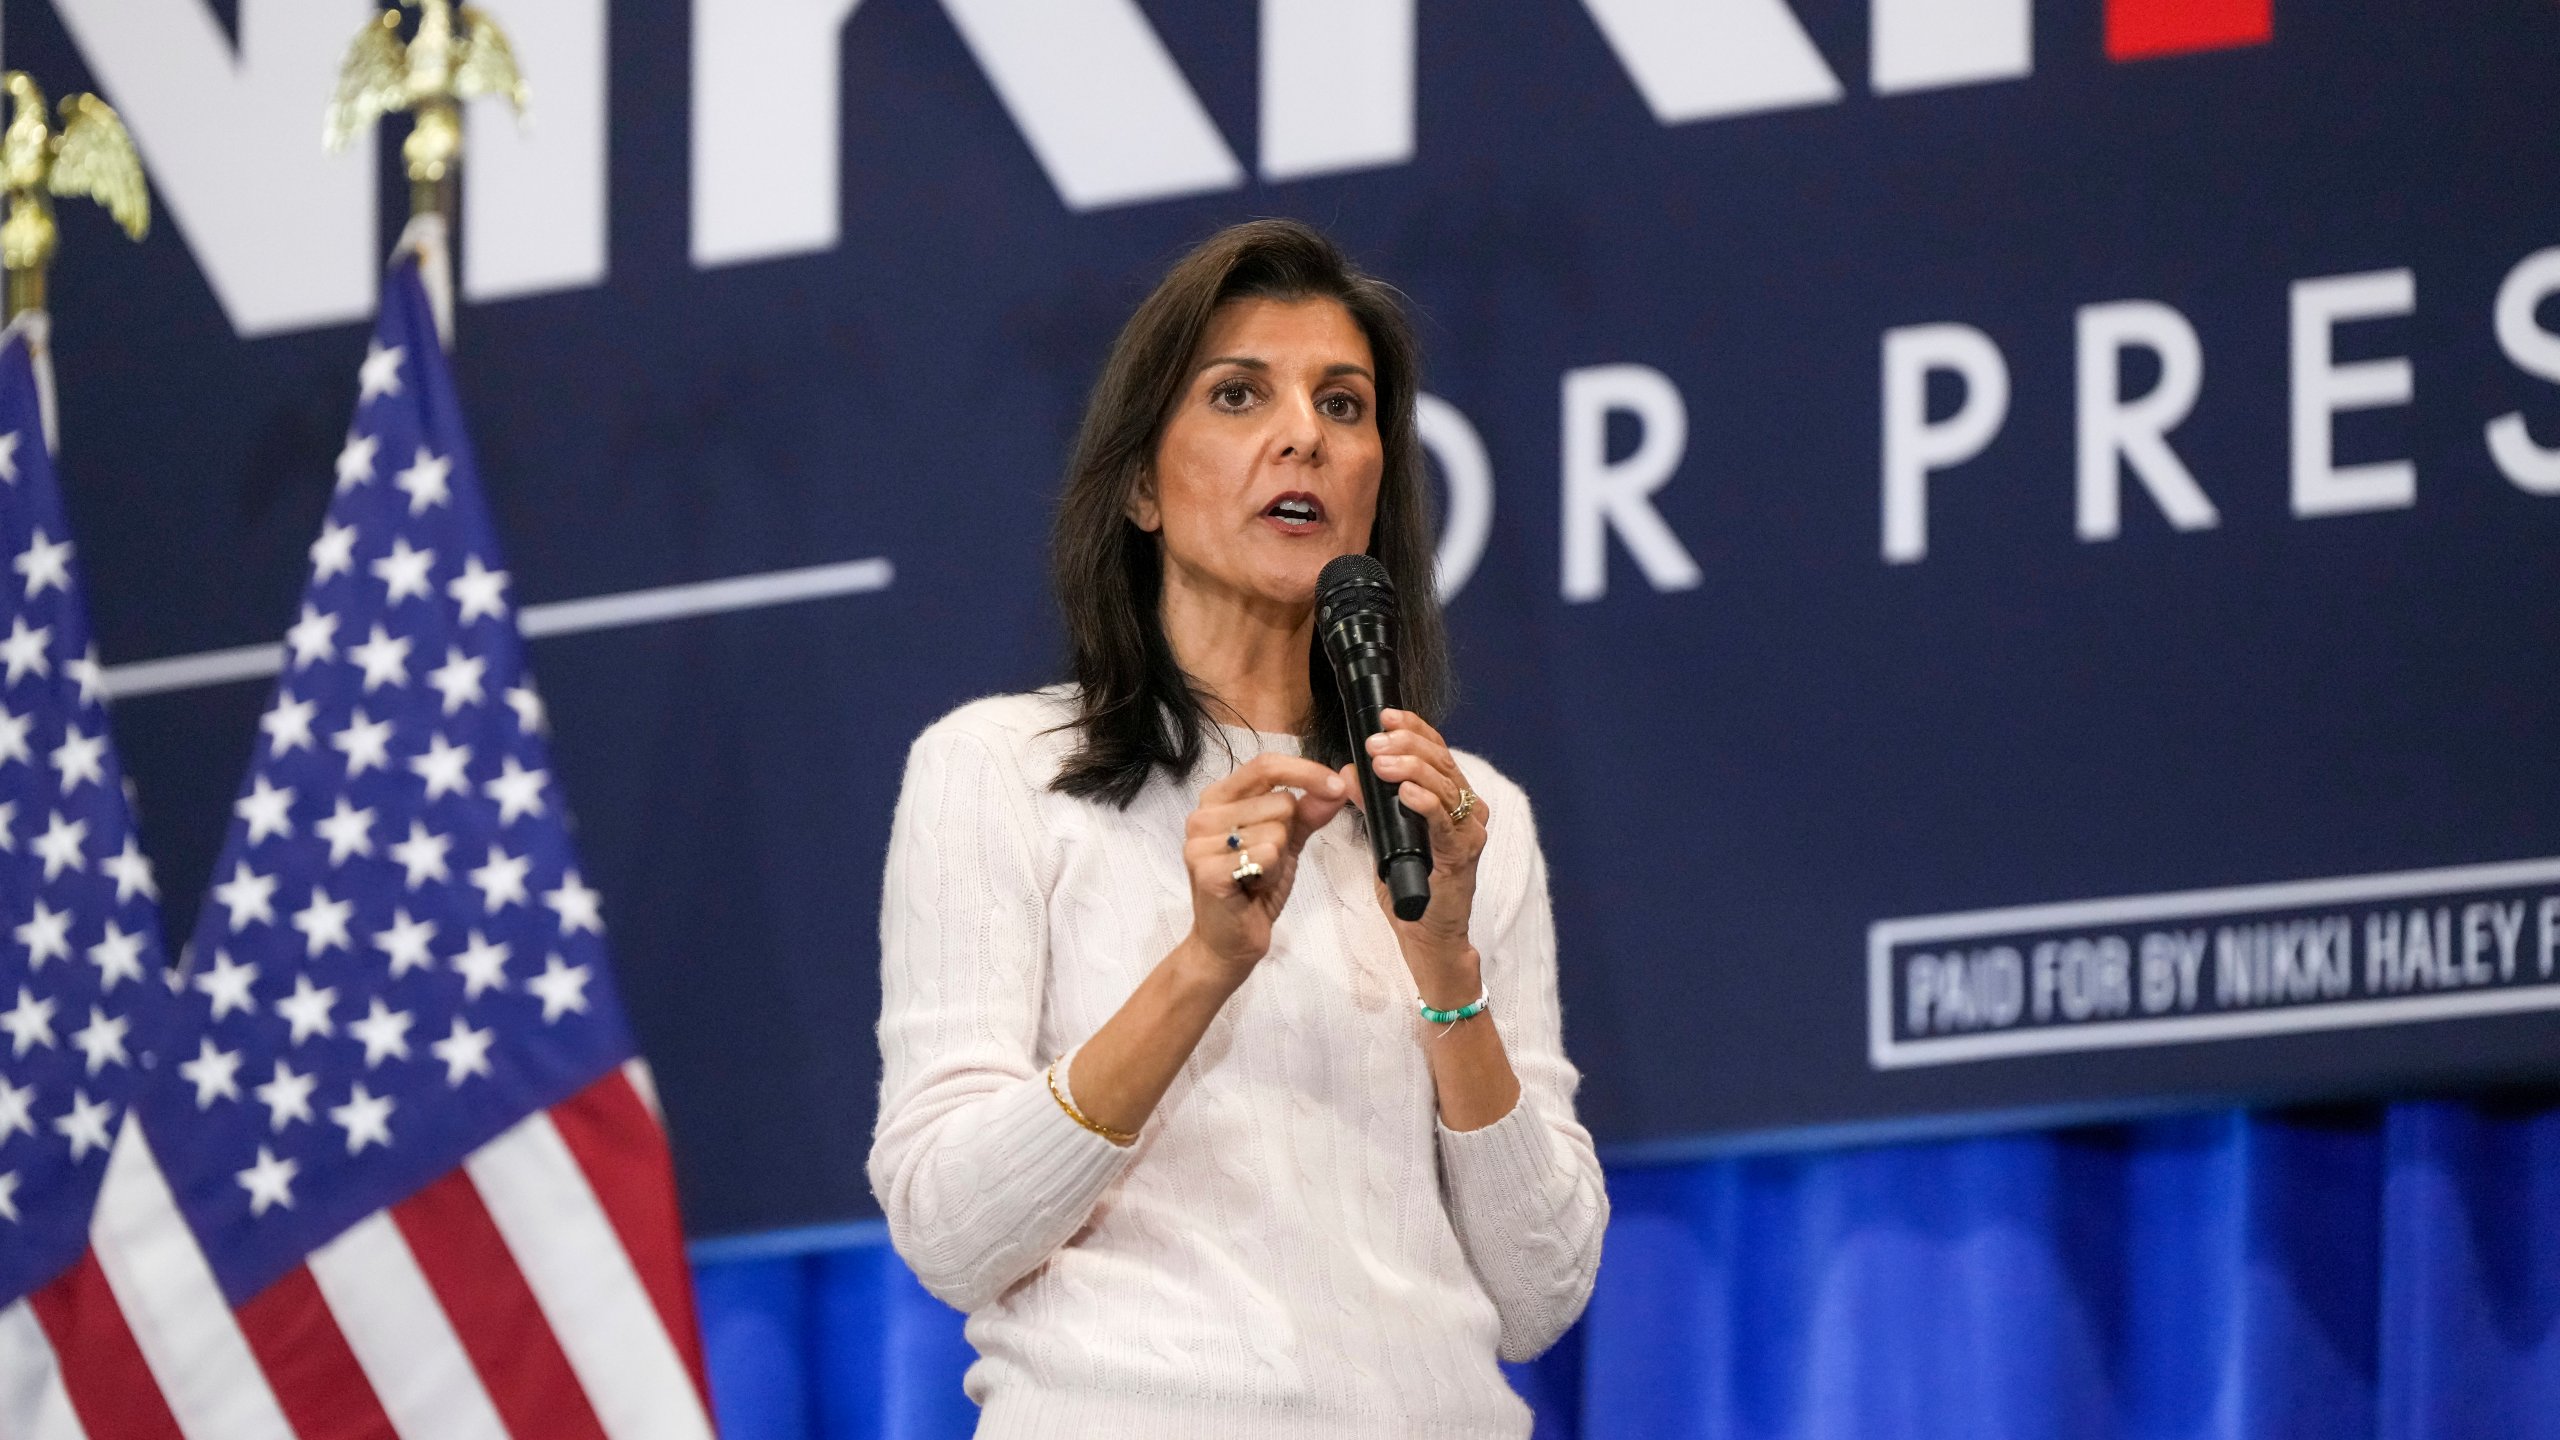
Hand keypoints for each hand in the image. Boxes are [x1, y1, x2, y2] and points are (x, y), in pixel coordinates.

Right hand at [1181, 753, 1353, 986]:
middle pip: (1279, 801)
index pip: (1266, 765)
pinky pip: (1266, 855)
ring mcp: (1200, 842)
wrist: (1229, 940)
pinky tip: (1252, 887)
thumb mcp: (1286, 842)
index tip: (1336, 787)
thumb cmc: (1253, 888)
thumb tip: (1340, 783)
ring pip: (1275, 830)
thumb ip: (1309, 811)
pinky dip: (1271, 875)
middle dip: (1288, 835)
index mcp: (1219, 797)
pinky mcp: (1207, 870)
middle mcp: (1203, 813)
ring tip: (1257, 876)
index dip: (1306, 772)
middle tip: (1266, 861)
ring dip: (1279, 859)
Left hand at [1358, 709, 1490, 1002]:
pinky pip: (1444, 822)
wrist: (1426, 934)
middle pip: (1441, 761)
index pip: (1436, 750)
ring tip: (1382, 761)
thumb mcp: (1385, 836)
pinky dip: (1424, 803)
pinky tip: (1405, 793)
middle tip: (1376, 740)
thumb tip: (1349, 771)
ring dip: (1411, 768)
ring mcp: (1469, 831)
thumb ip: (1373, 803)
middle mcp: (1467, 809)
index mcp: (1451, 798)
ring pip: (1444, 784)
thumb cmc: (1410, 885)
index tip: (1384, 715)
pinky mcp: (1463, 855)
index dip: (1412, 727)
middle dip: (1407, 744)